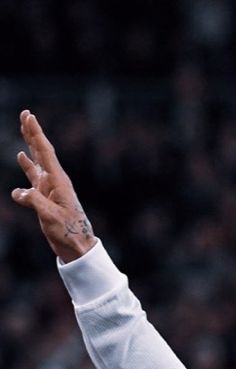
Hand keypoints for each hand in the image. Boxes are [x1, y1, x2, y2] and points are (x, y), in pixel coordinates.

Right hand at [11, 110, 95, 261]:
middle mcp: (54, 181)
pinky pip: (34, 177)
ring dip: (30, 145)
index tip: (29, 117)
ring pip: (37, 161)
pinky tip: (21, 158)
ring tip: (24, 129)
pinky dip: (27, 166)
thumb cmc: (68, 232)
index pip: (45, 152)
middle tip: (25, 114)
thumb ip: (34, 201)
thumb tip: (16, 192)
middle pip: (42, 151)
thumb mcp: (50, 217)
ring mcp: (50, 188)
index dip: (36, 133)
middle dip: (33, 133)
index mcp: (58, 181)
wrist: (77, 247)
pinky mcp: (46, 198)